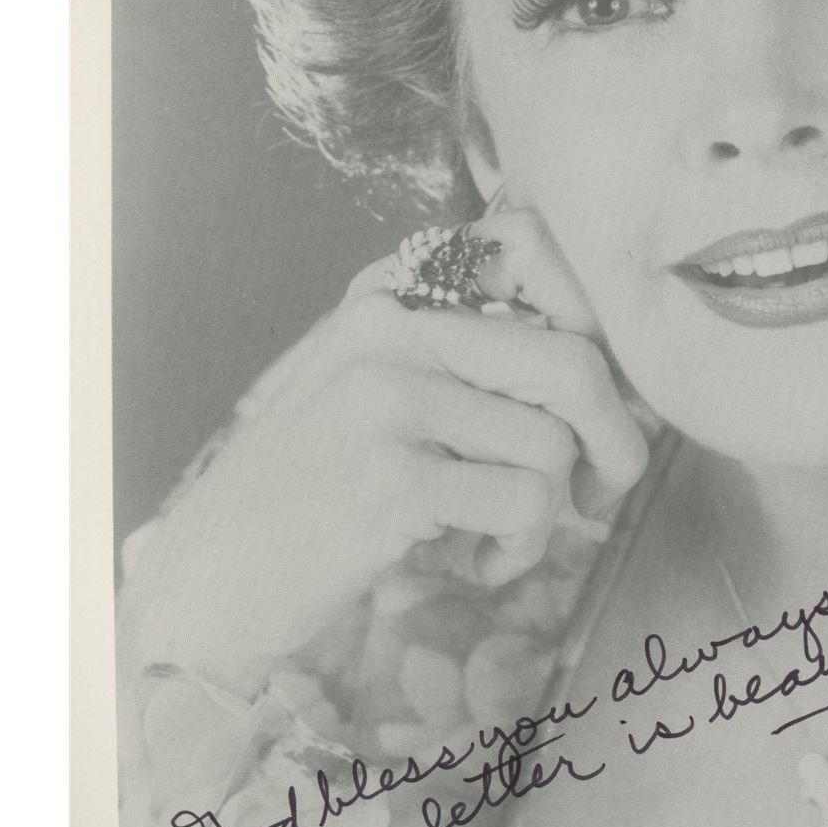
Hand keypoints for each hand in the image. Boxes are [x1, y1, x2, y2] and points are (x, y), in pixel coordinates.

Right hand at [117, 204, 650, 699]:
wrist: (207, 578)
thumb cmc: (316, 490)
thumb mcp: (382, 392)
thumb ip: (474, 362)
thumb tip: (620, 381)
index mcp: (393, 292)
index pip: (534, 247)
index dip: (596, 325)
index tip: (593, 398)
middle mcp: (391, 328)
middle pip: (573, 359)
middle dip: (614, 439)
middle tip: (598, 492)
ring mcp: (387, 400)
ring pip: (554, 445)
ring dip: (547, 513)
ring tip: (491, 538)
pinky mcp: (390, 480)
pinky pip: (523, 505)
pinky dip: (517, 549)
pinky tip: (468, 562)